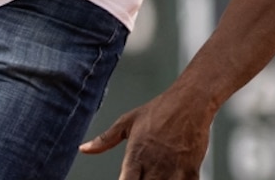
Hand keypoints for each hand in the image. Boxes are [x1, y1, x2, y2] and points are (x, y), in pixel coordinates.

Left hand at [79, 86, 215, 178]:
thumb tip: (84, 149)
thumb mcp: (127, 122)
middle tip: (141, 178)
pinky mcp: (191, 171)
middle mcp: (153, 165)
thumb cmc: (159, 110)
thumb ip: (105, 140)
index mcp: (135, 155)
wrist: (189, 102)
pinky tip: (173, 177)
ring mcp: (173, 169)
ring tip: (155, 178)